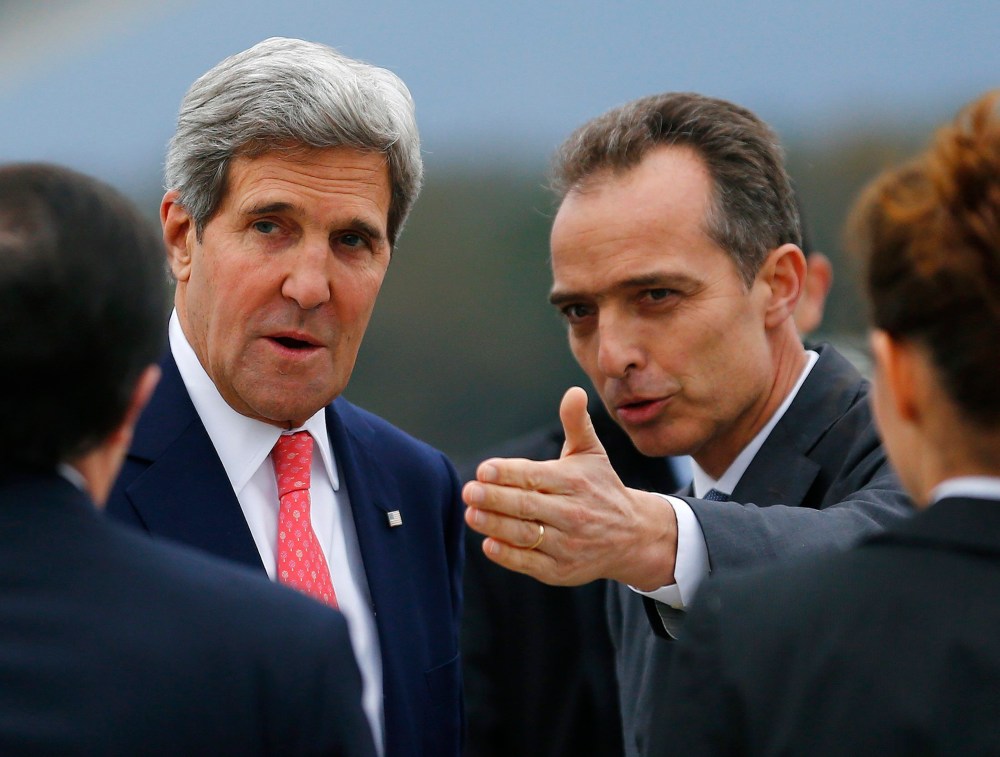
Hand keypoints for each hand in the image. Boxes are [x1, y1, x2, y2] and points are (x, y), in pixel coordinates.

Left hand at [463, 386, 678, 588]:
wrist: (633, 536)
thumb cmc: (603, 489)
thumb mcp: (592, 454)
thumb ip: (577, 423)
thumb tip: (574, 391)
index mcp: (575, 482)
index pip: (535, 476)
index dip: (507, 473)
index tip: (483, 469)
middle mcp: (573, 513)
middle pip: (526, 505)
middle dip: (494, 498)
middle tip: (468, 491)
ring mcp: (567, 543)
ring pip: (525, 534)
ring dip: (494, 525)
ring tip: (471, 515)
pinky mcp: (562, 569)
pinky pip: (530, 563)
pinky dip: (508, 555)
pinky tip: (489, 543)